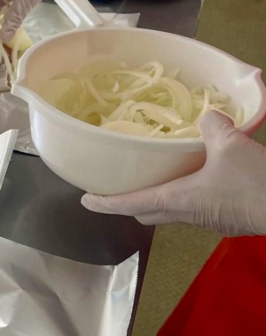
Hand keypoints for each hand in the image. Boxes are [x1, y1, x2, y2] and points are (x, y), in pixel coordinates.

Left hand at [82, 112, 265, 236]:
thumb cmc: (255, 184)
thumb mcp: (231, 146)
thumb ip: (213, 127)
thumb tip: (208, 116)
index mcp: (175, 199)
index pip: (128, 204)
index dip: (104, 203)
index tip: (86, 201)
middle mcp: (185, 214)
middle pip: (146, 212)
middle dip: (129, 202)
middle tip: (121, 186)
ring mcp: (205, 220)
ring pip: (171, 212)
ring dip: (159, 198)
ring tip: (157, 177)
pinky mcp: (225, 220)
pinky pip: (195, 208)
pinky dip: (186, 195)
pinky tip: (200, 178)